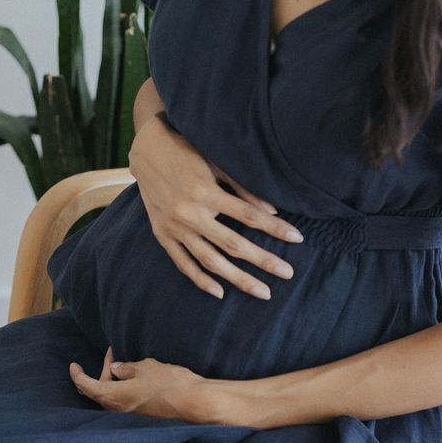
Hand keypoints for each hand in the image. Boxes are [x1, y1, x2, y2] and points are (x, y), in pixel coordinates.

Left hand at [69, 347, 221, 423]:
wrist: (195, 403)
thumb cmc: (170, 383)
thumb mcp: (145, 368)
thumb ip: (126, 368)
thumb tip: (115, 369)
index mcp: (114, 397)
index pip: (87, 386)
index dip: (77, 375)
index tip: (73, 366)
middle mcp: (118, 410)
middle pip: (99, 392)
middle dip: (101, 373)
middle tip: (112, 355)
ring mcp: (130, 416)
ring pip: (112, 397)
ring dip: (114, 381)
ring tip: (125, 364)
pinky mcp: (142, 417)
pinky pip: (125, 402)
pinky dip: (124, 389)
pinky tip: (135, 378)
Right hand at [129, 115, 304, 300]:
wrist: (145, 150)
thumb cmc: (186, 151)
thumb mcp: (215, 161)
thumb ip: (241, 187)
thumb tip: (270, 211)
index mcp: (205, 192)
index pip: (248, 215)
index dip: (274, 228)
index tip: (297, 238)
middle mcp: (190, 213)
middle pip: (233, 244)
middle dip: (263, 260)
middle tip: (288, 273)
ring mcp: (174, 227)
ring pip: (210, 260)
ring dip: (238, 279)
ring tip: (263, 292)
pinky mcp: (163, 235)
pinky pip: (183, 263)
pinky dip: (200, 279)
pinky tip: (220, 292)